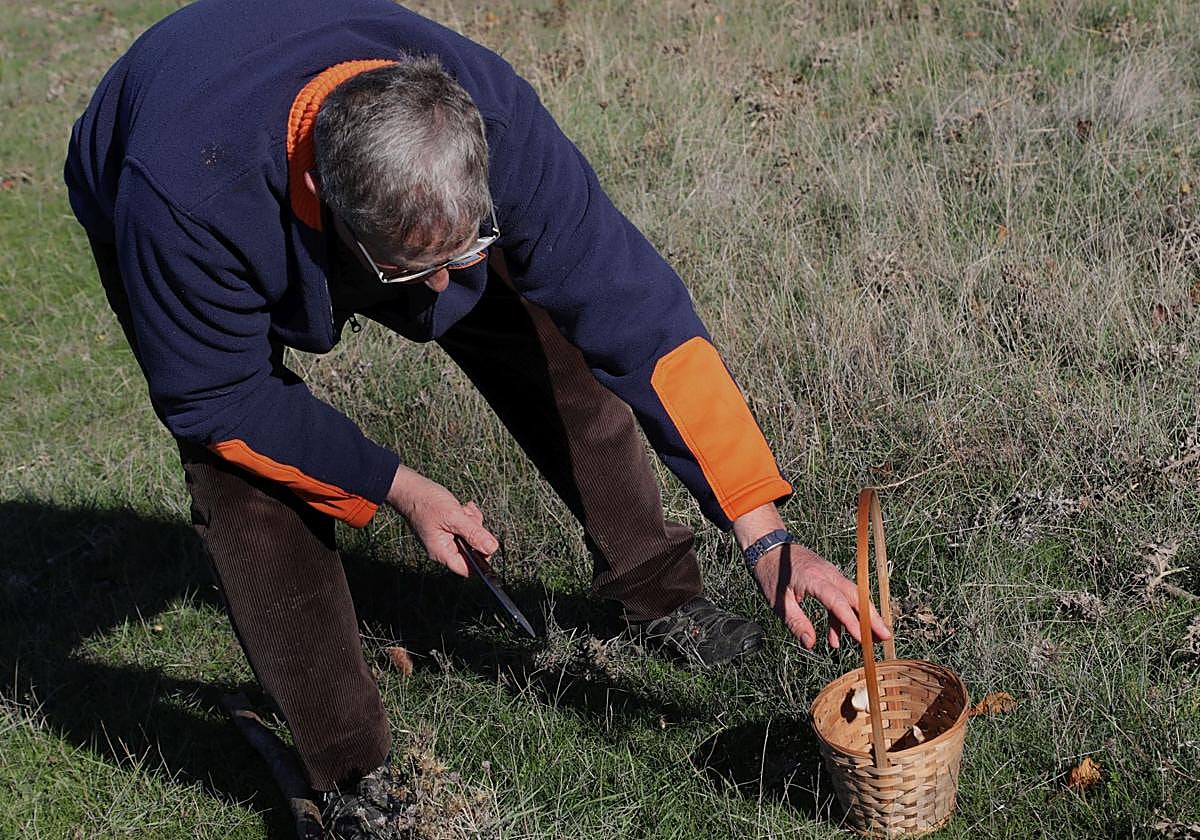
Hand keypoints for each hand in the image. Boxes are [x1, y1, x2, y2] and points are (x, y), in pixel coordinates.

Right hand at [385, 465, 498, 575]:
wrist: (410, 488)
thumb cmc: (425, 502)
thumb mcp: (454, 517)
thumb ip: (474, 534)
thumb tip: (491, 548)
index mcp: (442, 552)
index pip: (467, 568)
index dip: (481, 559)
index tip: (488, 545)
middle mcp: (443, 548)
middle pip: (471, 549)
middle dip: (476, 532)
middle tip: (468, 518)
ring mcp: (445, 538)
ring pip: (470, 535)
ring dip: (472, 521)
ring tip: (462, 509)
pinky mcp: (447, 528)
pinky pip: (465, 526)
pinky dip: (467, 516)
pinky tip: (462, 507)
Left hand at [733, 503, 890, 649]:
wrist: (769, 549)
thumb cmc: (772, 574)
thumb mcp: (778, 602)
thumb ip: (796, 623)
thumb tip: (810, 644)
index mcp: (814, 579)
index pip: (838, 602)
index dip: (851, 621)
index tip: (862, 638)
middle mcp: (828, 574)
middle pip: (856, 596)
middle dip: (871, 618)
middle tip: (885, 637)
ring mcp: (831, 575)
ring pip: (853, 596)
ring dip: (863, 618)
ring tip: (871, 641)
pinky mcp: (829, 578)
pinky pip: (841, 598)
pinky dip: (842, 617)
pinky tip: (836, 638)